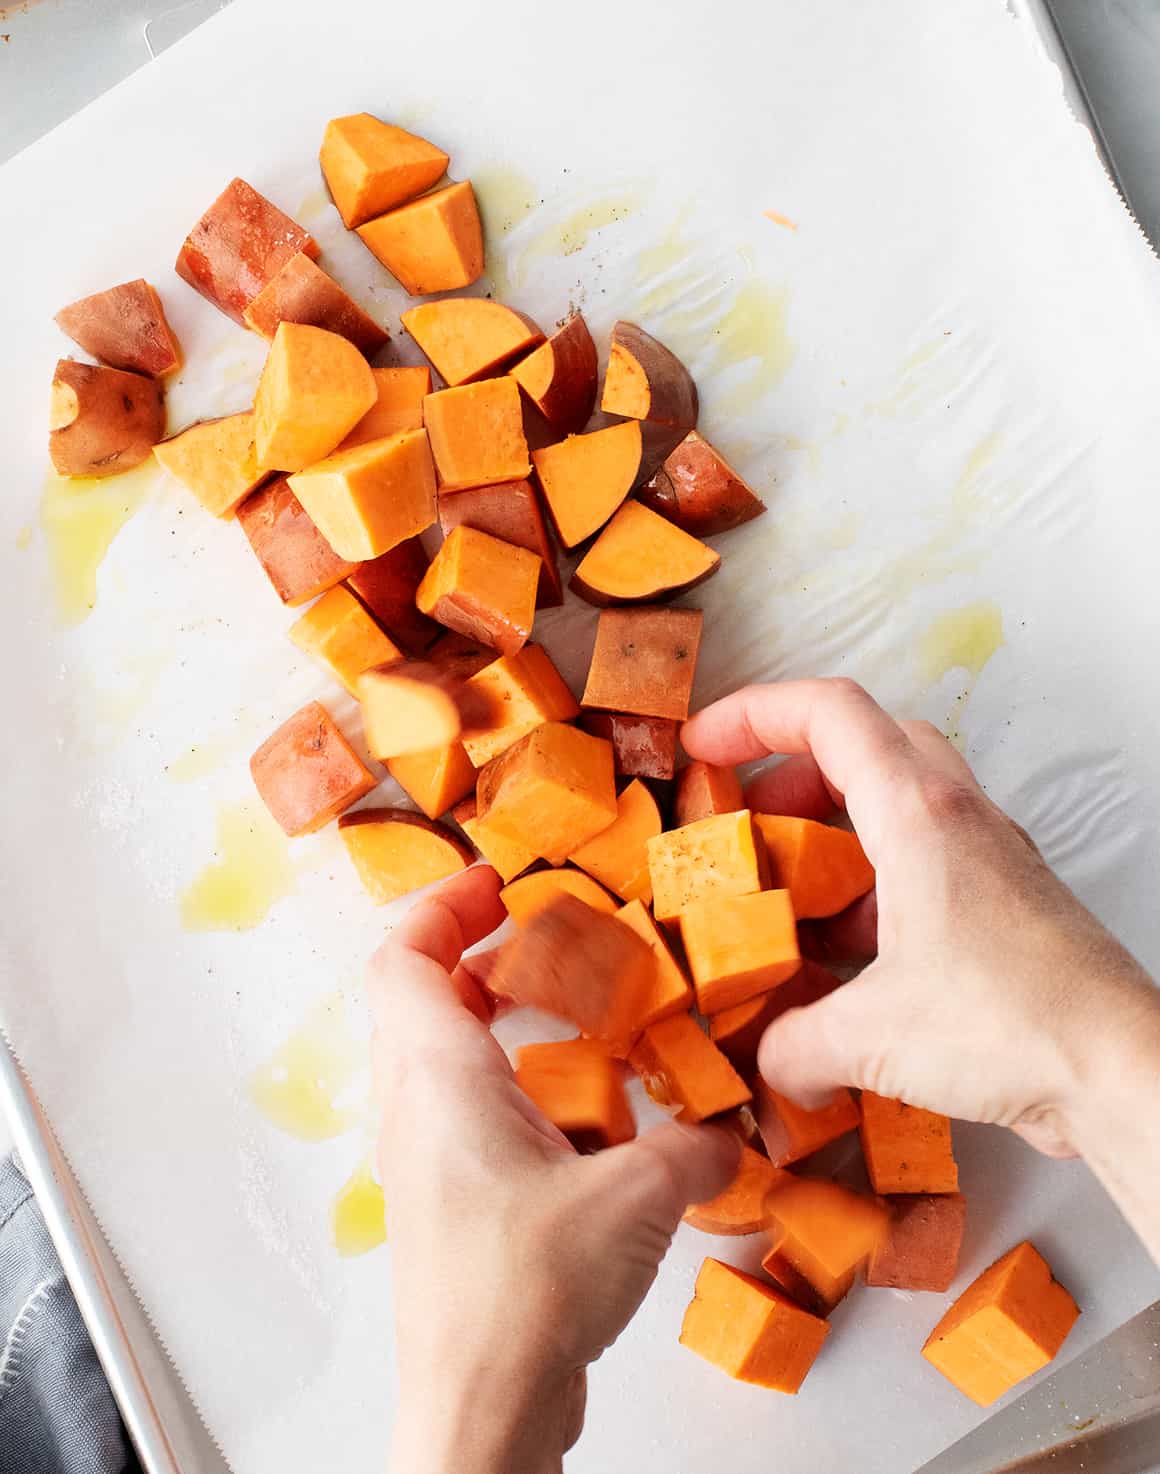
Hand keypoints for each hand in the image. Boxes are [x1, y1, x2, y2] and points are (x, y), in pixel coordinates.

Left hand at [368, 866, 737, 1473]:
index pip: (404, 959)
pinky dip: (515, 1099)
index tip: (494, 886)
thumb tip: (725, 1135)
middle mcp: (416, 1114)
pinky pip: (468, 1123)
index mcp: (439, 1079)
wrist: (482, 1409)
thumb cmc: (522, 1293)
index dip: (442, 907)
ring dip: (496, 1033)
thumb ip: (692, 1148)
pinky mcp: (451, 1212)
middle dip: (476, 962)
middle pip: (417, 1004)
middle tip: (538, 946)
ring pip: (439, 1066)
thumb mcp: (633, 1197)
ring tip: (572, 1031)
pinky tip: (584, 1130)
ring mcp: (426, 1166)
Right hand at [683, 679, 1159, 1259]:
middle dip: (794, 772)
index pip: (829, 713)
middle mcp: (958, 820)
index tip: (703, 749)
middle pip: (868, 744)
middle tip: (749, 819)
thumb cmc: (1013, 1026)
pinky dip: (872, 890)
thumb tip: (768, 1059)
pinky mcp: (1004, 906)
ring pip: (898, 804)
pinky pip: (924, 866)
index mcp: (918, 816)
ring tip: (786, 897)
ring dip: (834, 834)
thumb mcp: (871, 1039)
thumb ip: (795, 1044)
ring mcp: (988, 859)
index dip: (752, 714)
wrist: (1122, 1071)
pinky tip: (843, 961)